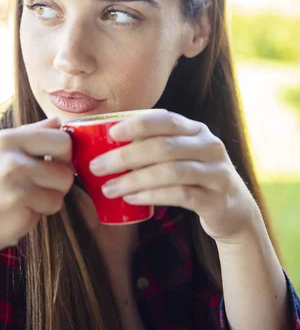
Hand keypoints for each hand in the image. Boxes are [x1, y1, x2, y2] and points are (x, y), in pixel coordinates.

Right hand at [0, 117, 73, 273]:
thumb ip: (29, 134)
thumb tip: (58, 121)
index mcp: (6, 140)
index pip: (61, 140)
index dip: (63, 154)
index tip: (53, 162)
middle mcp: (13, 162)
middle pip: (66, 171)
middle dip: (59, 181)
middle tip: (40, 186)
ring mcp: (17, 191)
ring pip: (59, 197)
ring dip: (45, 203)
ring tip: (18, 201)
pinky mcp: (19, 218)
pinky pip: (43, 216)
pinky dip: (31, 219)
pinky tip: (7, 216)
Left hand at [89, 109, 260, 242]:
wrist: (233, 210)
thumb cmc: (193, 177)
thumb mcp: (180, 155)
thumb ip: (153, 146)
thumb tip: (105, 144)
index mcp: (196, 130)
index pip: (166, 119)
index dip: (138, 124)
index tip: (111, 133)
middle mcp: (209, 146)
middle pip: (164, 146)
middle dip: (126, 156)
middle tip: (97, 166)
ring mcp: (216, 172)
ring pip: (170, 172)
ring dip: (134, 179)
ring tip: (108, 188)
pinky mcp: (216, 199)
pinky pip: (180, 195)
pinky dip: (152, 196)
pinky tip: (131, 199)